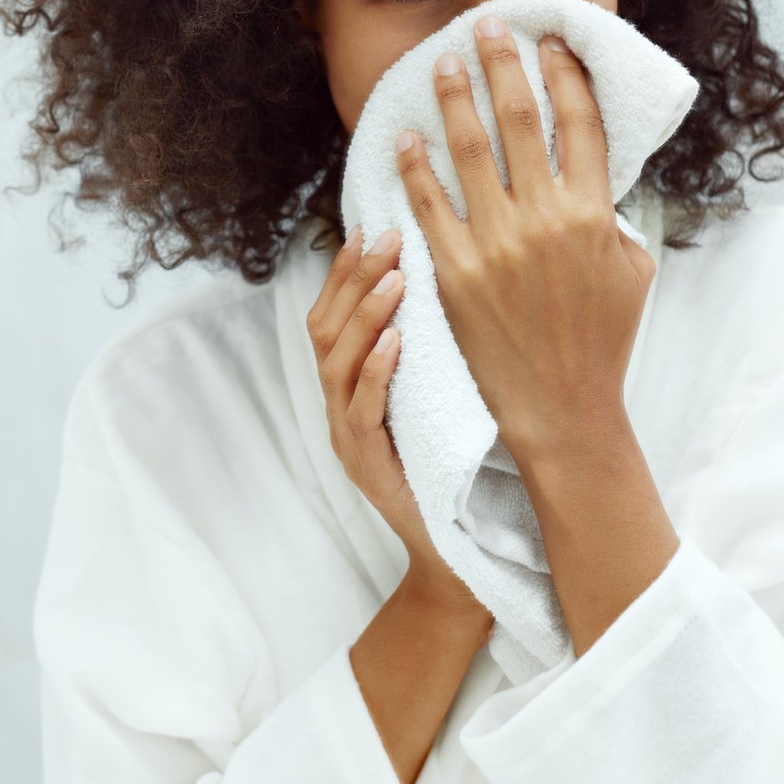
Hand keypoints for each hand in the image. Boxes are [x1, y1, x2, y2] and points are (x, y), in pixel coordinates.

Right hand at [308, 228, 481, 610]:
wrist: (458, 558)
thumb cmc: (455, 476)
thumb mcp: (437, 404)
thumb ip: (428, 357)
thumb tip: (446, 288)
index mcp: (349, 392)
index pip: (331, 318)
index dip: (345, 272)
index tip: (372, 226)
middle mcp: (338, 410)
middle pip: (325, 330)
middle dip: (353, 278)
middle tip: (388, 235)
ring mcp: (348, 440)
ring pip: (335, 364)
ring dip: (365, 315)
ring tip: (396, 276)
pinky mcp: (368, 467)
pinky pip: (361, 410)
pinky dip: (375, 372)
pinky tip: (397, 341)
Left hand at [394, 16, 655, 464]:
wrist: (561, 405)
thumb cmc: (601, 339)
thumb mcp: (631, 270)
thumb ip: (612, 215)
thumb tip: (596, 171)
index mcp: (593, 214)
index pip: (581, 125)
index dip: (565, 76)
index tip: (552, 42)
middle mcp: (545, 219)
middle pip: (522, 122)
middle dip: (504, 66)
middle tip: (488, 26)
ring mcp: (497, 244)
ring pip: (470, 152)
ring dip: (456, 100)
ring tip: (443, 63)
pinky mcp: (455, 271)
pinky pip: (430, 205)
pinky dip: (416, 167)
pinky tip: (406, 138)